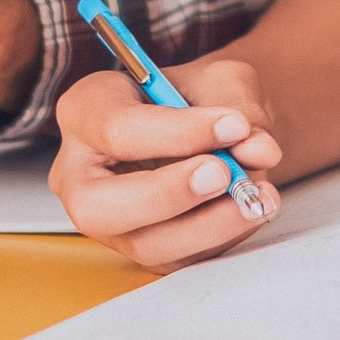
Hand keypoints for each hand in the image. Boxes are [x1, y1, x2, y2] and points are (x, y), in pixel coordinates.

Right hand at [49, 57, 284, 269]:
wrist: (212, 127)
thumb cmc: (200, 95)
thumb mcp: (220, 80)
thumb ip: (239, 107)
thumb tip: (258, 150)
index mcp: (85, 110)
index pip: (115, 129)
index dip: (177, 131)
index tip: (234, 125)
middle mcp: (81, 173)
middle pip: (97, 205)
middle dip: (165, 194)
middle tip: (223, 174)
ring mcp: (108, 219)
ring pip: (143, 243)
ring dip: (206, 225)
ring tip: (253, 197)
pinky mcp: (143, 248)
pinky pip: (177, 259)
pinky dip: (220, 239)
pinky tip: (250, 210)